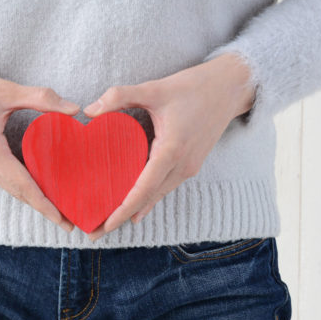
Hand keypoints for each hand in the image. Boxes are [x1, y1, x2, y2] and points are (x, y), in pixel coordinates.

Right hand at [0, 45, 79, 232]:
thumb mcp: (7, 89)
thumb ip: (42, 99)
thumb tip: (74, 109)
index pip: (22, 184)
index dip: (44, 204)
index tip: (62, 220)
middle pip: (16, 192)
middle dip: (42, 208)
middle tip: (69, 221)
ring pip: (7, 186)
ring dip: (30, 198)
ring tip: (56, 206)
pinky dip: (18, 184)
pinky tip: (35, 183)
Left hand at [81, 52, 256, 241]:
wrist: (231, 87)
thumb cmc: (194, 87)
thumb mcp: (155, 88)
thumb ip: (120, 96)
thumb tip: (89, 111)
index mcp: (172, 150)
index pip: (144, 188)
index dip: (123, 209)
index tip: (105, 224)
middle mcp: (182, 165)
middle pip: (148, 200)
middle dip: (121, 217)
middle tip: (94, 232)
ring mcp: (188, 167)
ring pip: (157, 196)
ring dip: (133, 210)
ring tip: (107, 222)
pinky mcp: (190, 165)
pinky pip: (165, 187)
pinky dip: (147, 198)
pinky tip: (132, 208)